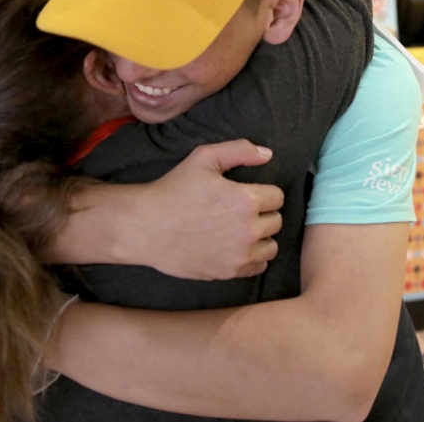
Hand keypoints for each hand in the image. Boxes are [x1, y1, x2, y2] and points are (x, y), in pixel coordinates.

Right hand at [136, 140, 282, 279]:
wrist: (146, 227)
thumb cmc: (173, 189)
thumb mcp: (204, 158)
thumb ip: (240, 150)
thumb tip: (268, 155)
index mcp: (246, 200)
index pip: (278, 197)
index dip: (263, 192)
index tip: (245, 194)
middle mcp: (248, 229)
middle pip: (276, 221)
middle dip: (262, 214)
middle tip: (239, 211)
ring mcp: (240, 254)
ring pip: (271, 246)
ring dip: (261, 237)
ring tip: (240, 229)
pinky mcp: (229, 272)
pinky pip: (259, 266)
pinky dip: (252, 258)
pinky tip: (235, 247)